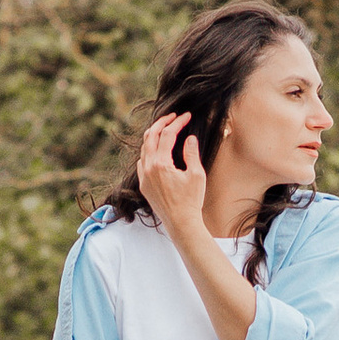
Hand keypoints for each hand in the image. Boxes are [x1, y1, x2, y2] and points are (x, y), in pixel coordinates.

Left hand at [135, 110, 210, 241]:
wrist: (181, 223)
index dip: (177, 122)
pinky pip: (142, 161)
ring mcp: (144, 176)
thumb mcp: (196, 175)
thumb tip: (189, 138)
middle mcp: (148, 168)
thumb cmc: (191, 201)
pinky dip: (149, 151)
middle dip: (161, 123)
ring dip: (154, 136)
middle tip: (173, 117)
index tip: (186, 116)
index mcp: (161, 164)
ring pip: (144, 148)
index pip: (167, 134)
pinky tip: (157, 150)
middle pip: (150, 136)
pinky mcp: (143, 184)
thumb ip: (191, 153)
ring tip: (165, 129)